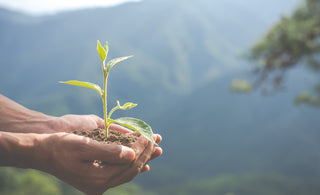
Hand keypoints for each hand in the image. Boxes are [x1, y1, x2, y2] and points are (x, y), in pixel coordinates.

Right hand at [37, 132, 161, 194]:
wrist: (43, 153)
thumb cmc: (61, 146)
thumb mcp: (84, 146)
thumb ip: (109, 151)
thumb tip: (132, 154)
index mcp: (97, 178)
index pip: (129, 163)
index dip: (142, 148)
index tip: (150, 135)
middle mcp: (99, 185)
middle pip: (131, 169)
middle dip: (146, 153)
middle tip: (157, 140)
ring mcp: (98, 185)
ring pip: (128, 173)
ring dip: (142, 159)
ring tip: (156, 150)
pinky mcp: (96, 181)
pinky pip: (120, 175)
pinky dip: (132, 167)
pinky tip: (142, 164)